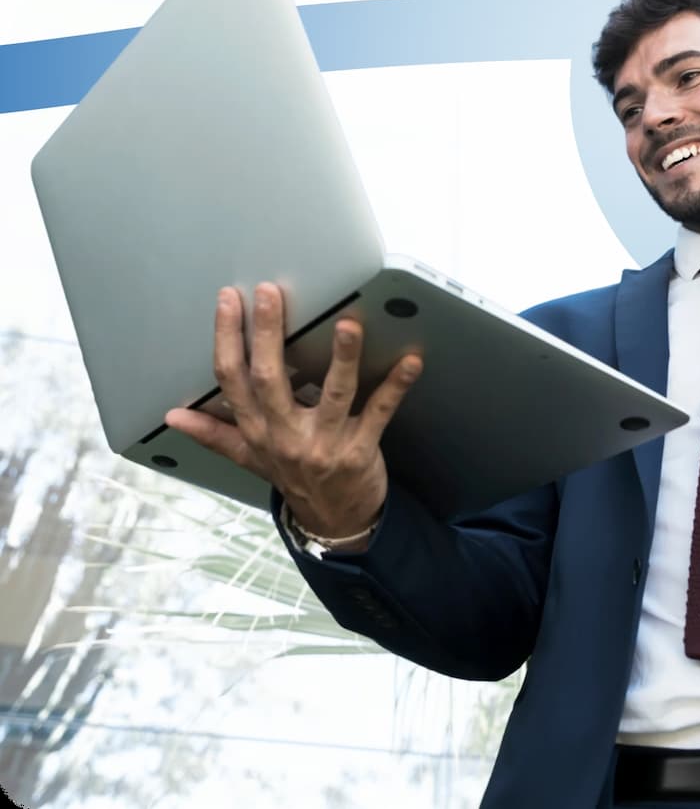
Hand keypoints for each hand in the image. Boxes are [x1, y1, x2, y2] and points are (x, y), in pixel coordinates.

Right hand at [164, 282, 422, 539]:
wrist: (335, 523)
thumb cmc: (295, 479)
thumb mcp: (251, 458)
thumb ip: (215, 434)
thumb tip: (173, 415)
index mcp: (257, 430)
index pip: (231, 380)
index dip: (227, 338)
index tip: (229, 299)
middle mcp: (284, 436)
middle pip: (270, 380)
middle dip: (267, 335)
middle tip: (270, 292)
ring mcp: (324, 444)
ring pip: (332, 395)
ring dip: (342, 358)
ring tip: (348, 324)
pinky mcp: (360, 451)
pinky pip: (379, 413)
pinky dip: (396, 386)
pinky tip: (411, 361)